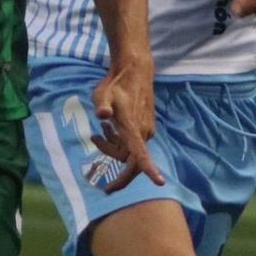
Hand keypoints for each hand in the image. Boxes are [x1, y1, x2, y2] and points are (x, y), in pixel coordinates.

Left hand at [90, 55, 163, 192]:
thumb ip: (102, 105)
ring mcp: (146, 130)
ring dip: (112, 148)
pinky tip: (108, 128)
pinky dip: (118, 141)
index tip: (159, 183)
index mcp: (133, 128)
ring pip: (130, 152)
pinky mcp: (145, 126)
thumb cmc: (116, 83)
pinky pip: (133, 144)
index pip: (141, 153)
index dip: (149, 169)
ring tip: (95, 134)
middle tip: (105, 184)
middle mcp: (143, 132)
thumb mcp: (102, 94)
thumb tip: (102, 115)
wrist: (135, 70)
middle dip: (118, 172)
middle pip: (132, 162)